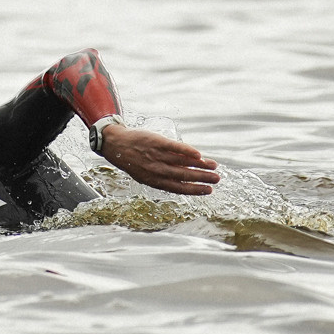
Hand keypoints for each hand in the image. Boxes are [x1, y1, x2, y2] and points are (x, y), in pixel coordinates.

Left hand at [96, 124, 219, 195]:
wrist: (116, 144)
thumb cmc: (133, 161)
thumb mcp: (145, 175)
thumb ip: (164, 178)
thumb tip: (185, 180)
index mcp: (155, 181)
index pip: (179, 188)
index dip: (195, 190)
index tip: (208, 191)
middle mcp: (157, 170)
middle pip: (184, 175)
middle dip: (202, 178)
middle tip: (217, 179)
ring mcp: (157, 156)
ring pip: (182, 162)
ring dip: (200, 165)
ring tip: (214, 166)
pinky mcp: (157, 142)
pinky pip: (174, 148)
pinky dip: (187, 151)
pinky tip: (198, 154)